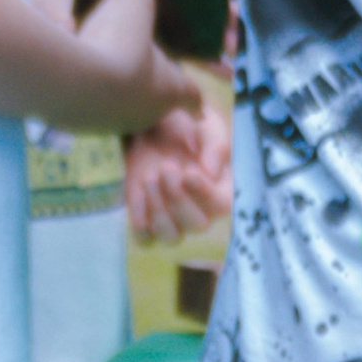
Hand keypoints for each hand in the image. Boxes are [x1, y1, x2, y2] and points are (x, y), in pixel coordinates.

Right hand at [77, 0, 202, 131]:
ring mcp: (109, 124)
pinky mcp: (76, 126)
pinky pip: (86, 107)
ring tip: (106, 75)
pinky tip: (72, 75)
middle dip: (151, 96)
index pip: (188, 96)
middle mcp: (141, 114)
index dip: (196, 100)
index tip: (200, 109)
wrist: (71, 85)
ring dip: (116, 94)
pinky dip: (83, 91)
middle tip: (147, 80)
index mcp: (166, 89)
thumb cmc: (117, 43)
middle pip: (152, 106)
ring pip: (119, 109)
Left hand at [126, 92, 231, 237]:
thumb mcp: (205, 125)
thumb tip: (212, 172)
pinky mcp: (146, 220)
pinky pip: (145, 238)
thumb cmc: (184, 123)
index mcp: (220, 187)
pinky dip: (140, 219)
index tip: (189, 172)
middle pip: (198, 225)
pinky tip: (138, 190)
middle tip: (166, 167)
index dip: (206, 194)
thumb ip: (214, 145)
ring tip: (149, 178)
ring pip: (172, 237)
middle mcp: (199, 209)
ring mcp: (172, 218)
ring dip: (159, 211)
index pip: (222, 206)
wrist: (147, 124)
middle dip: (180, 198)